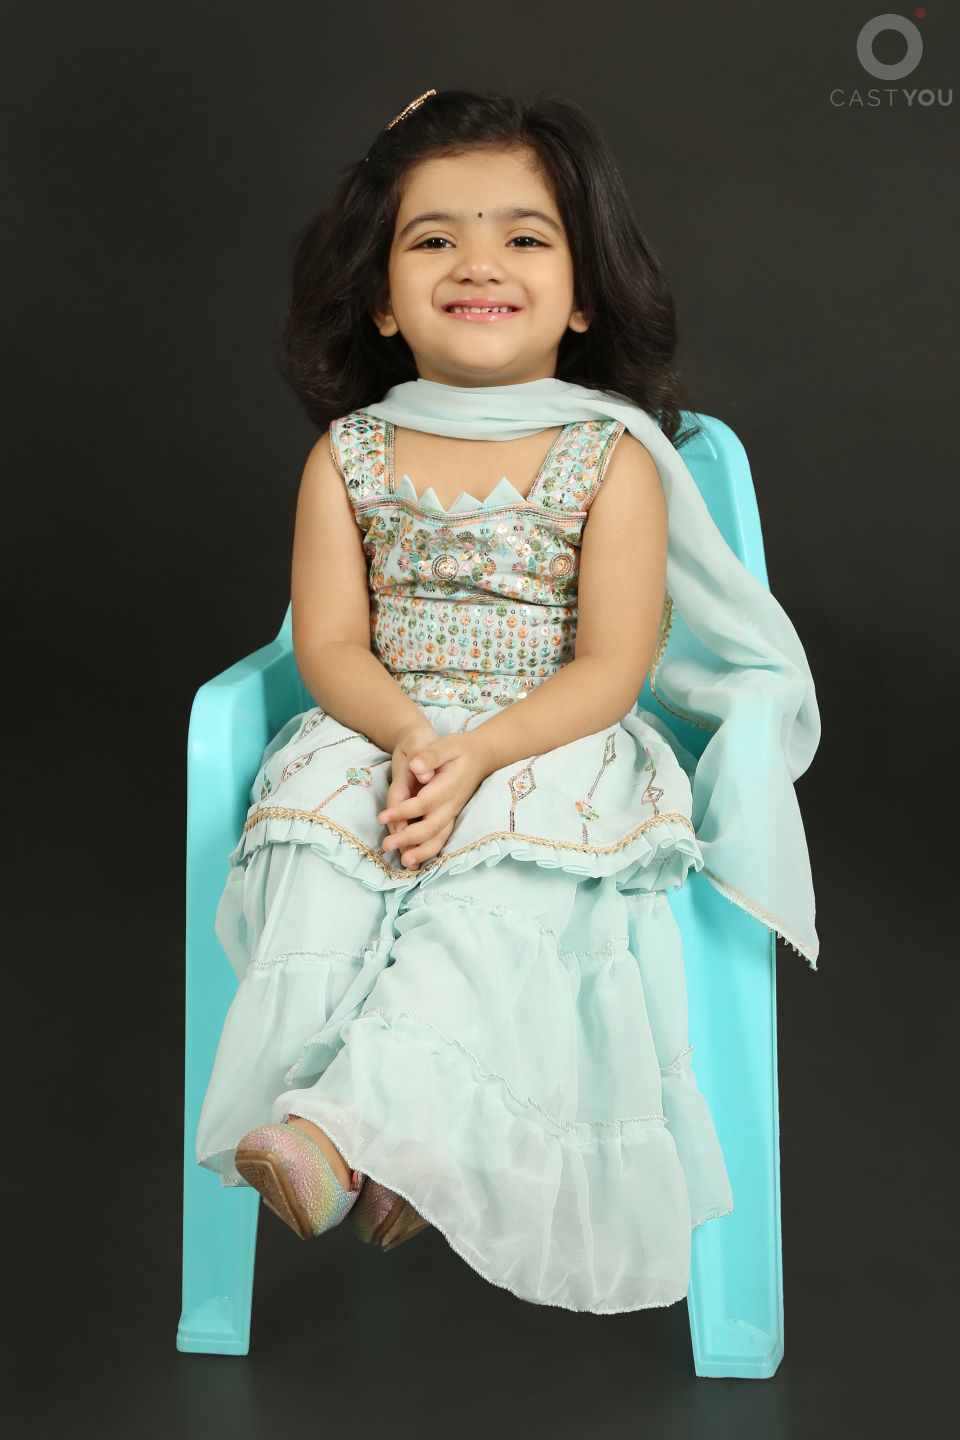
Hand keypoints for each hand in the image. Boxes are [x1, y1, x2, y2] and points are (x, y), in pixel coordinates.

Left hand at [379, 725, 492, 869]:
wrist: (481, 756)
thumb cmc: (460, 749)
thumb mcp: (445, 744)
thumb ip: (430, 755)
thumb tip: (415, 766)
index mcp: (449, 786)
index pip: (424, 803)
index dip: (403, 811)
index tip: (383, 817)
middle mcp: (452, 804)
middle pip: (431, 827)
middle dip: (408, 839)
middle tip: (386, 846)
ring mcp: (453, 813)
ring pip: (439, 838)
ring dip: (421, 851)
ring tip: (403, 863)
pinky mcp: (451, 818)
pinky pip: (441, 838)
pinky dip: (429, 851)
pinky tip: (415, 861)